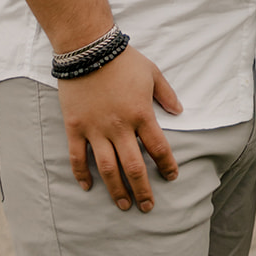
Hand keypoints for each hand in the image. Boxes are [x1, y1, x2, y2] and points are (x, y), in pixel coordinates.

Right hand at [58, 43, 182, 211]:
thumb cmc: (123, 60)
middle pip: (134, 166)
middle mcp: (120, 127)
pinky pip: (78, 157)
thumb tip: (180, 111)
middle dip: (142, 189)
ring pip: (108, 168)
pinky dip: (82, 174)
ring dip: (116, 189)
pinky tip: (88, 187)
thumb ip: (166, 94)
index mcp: (141, 114)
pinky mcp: (75, 127)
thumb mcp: (152, 72)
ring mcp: (96, 129)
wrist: (88, 49)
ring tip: (123, 205)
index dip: (167, 165)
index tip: (172, 177)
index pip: (158, 148)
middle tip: (147, 207)